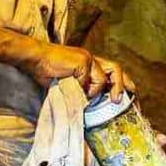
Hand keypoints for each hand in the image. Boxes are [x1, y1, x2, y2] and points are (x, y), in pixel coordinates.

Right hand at [23, 44, 137, 101]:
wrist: (34, 58)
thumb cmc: (47, 72)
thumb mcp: (68, 83)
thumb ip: (80, 90)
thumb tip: (89, 107)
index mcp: (90, 64)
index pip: (112, 71)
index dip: (122, 83)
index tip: (131, 95)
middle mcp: (92, 59)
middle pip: (116, 69)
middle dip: (121, 86)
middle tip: (118, 101)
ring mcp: (88, 58)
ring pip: (104, 77)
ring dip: (99, 90)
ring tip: (93, 97)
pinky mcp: (83, 60)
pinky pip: (91, 79)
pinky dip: (85, 87)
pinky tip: (74, 87)